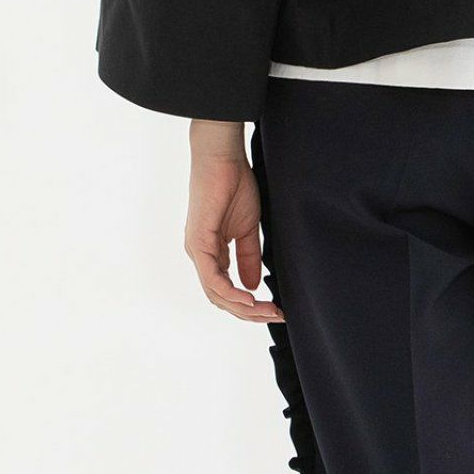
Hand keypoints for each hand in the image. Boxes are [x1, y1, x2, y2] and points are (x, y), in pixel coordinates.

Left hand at [184, 121, 284, 322]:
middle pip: (221, 298)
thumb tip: (253, 285)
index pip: (226, 291)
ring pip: (216, 293)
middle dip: (250, 312)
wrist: (223, 158)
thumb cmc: (234, 185)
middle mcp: (200, 255)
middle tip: (277, 315)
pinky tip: (250, 298)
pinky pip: (213, 277)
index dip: (250, 305)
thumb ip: (249, 257)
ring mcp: (197, 250)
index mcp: (211, 252)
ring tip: (268, 310)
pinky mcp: (198, 242)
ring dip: (244, 307)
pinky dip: (231, 291)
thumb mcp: (247, 229)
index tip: (276, 309)